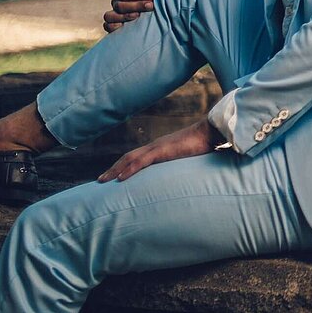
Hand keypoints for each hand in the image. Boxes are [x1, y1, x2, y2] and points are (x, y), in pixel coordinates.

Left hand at [97, 118, 221, 181]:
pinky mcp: (162, 151)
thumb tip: (188, 176)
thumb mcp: (191, 156)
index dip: (124, 165)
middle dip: (113, 168)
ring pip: (129, 159)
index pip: (137, 156)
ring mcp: (157, 147)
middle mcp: (155, 145)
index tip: (114, 175)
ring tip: (102, 181)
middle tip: (100, 180)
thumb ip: (185, 164)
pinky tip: (119, 179)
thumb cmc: (205, 143)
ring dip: (115, 170)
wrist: (211, 131)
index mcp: (161, 147)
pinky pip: (140, 162)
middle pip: (128, 157)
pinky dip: (128, 170)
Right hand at [103, 0, 156, 32]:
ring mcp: (114, 15)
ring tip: (139, 15)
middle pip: (118, 6)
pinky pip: (108, 27)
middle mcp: (115, 3)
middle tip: (150, 6)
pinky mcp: (116, 27)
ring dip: (125, 16)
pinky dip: (115, 27)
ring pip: (110, 16)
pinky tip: (129, 25)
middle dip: (136, 6)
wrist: (161, 5)